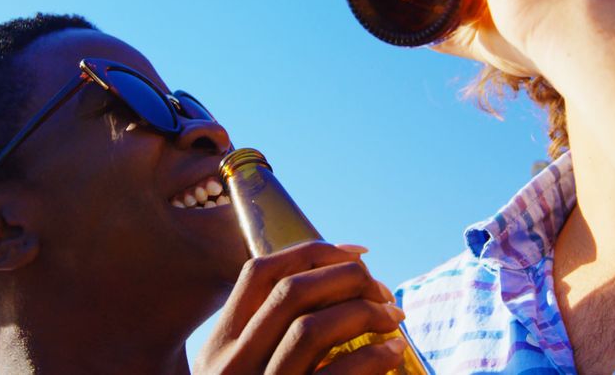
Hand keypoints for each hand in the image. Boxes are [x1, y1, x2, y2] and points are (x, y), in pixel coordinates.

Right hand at [193, 241, 406, 374]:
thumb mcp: (248, 368)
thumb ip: (271, 331)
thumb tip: (341, 276)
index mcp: (220, 343)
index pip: (259, 271)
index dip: (314, 252)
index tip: (360, 254)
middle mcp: (231, 366)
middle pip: (290, 291)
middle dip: (347, 278)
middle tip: (383, 289)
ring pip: (311, 328)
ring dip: (363, 312)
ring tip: (394, 318)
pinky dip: (373, 356)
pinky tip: (394, 353)